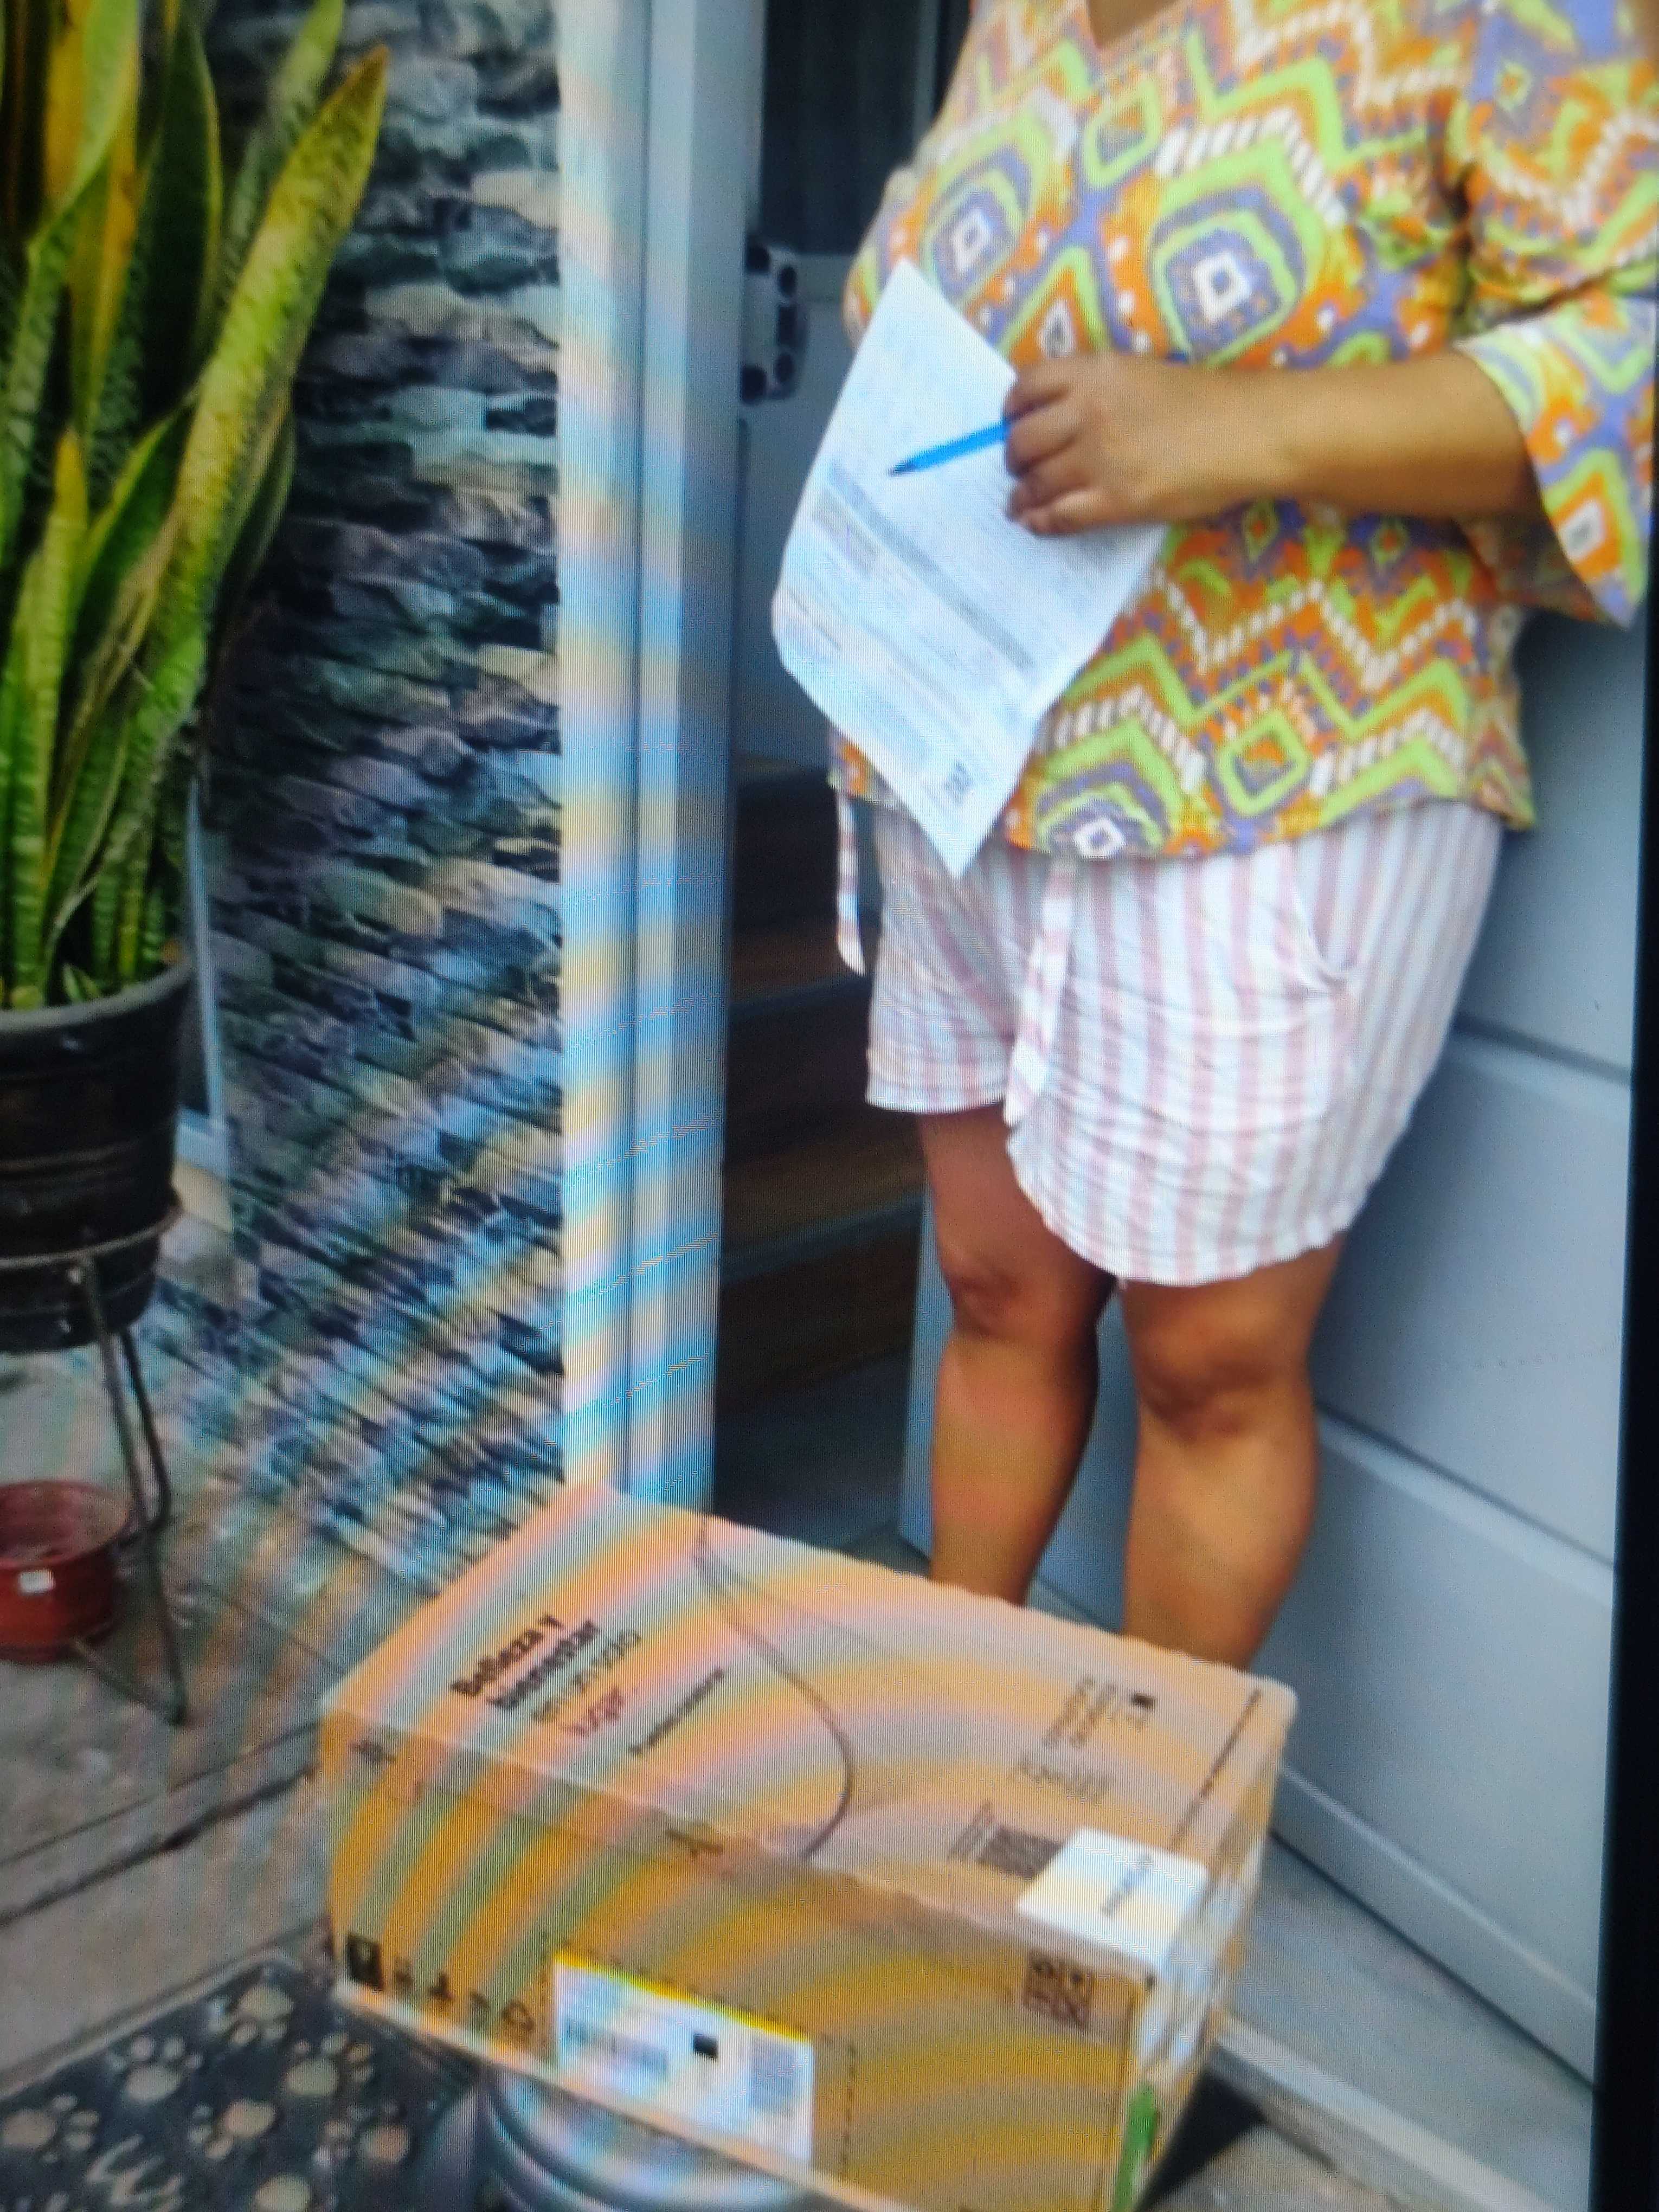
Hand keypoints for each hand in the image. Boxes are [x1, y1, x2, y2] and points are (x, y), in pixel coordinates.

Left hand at [1003, 352, 1257, 534]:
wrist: (1247, 431)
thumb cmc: (1203, 401)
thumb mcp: (1139, 373)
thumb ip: (1097, 388)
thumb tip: (1060, 414)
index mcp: (1094, 373)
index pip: (1026, 386)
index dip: (1012, 409)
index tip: (1012, 421)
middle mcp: (1088, 412)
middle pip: (1022, 440)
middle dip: (1012, 458)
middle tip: (1017, 468)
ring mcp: (1099, 459)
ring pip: (1035, 482)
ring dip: (1021, 495)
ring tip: (1019, 502)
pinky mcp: (1115, 500)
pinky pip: (1059, 516)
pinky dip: (1040, 522)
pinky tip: (1036, 523)